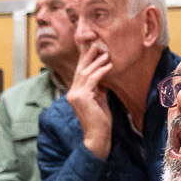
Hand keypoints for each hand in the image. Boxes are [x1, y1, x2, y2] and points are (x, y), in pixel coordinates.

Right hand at [66, 42, 113, 157]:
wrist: (97, 137)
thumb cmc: (100, 121)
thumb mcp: (100, 101)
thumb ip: (98, 89)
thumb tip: (102, 78)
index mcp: (75, 93)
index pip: (80, 73)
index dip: (85, 60)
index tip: (91, 48)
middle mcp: (72, 92)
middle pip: (80, 70)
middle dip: (88, 56)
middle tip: (96, 43)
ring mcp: (75, 95)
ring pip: (86, 73)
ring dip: (96, 62)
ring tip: (105, 53)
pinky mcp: (82, 98)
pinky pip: (92, 81)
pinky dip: (100, 72)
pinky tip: (108, 66)